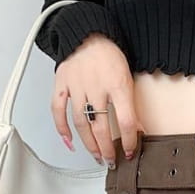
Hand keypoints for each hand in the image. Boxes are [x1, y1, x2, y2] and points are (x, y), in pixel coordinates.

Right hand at [50, 33, 143, 165]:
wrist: (88, 32)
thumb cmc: (110, 55)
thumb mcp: (128, 78)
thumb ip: (130, 104)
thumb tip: (137, 129)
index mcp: (118, 85)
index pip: (125, 121)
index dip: (129, 141)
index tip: (130, 152)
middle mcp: (96, 87)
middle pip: (102, 127)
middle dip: (108, 149)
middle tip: (112, 161)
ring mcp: (77, 86)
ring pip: (82, 123)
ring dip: (89, 144)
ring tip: (97, 156)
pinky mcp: (61, 83)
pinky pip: (58, 110)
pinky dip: (62, 129)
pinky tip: (70, 143)